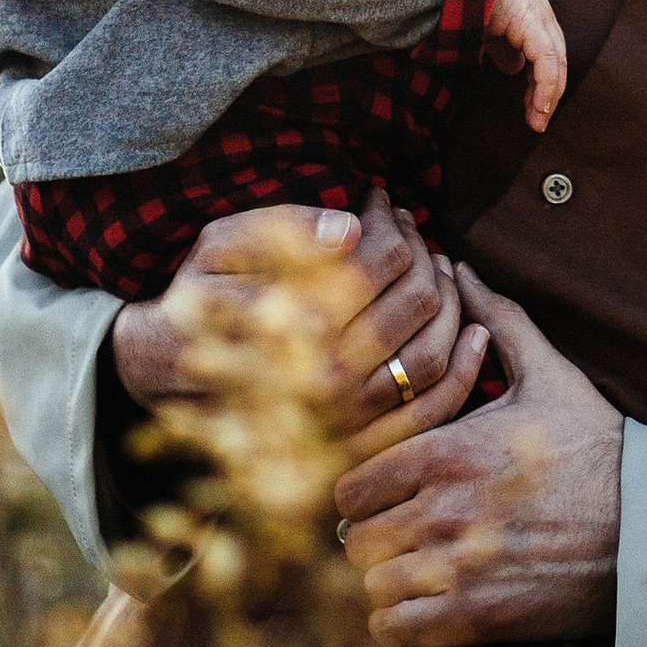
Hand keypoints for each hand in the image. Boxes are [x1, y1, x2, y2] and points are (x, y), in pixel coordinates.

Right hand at [109, 188, 490, 435]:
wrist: (170, 376)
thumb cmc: (198, 296)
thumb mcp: (219, 244)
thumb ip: (281, 228)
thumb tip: (350, 227)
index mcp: (291, 319)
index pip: (377, 261)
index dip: (392, 223)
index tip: (385, 202)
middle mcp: (321, 375)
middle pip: (414, 302)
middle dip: (425, 255)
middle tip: (415, 231)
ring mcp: (344, 417)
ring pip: (430, 354)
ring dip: (452, 305)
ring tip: (441, 269)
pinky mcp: (358, 443)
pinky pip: (431, 412)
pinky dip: (464, 372)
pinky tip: (476, 333)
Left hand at [333, 269, 621, 646]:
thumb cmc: (600, 447)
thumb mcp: (551, 374)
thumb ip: (499, 319)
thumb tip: (458, 265)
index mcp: (445, 451)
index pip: (351, 485)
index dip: (362, 495)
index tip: (385, 500)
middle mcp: (441, 510)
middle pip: (355, 540)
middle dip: (372, 540)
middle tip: (398, 539)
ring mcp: (459, 567)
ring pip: (372, 586)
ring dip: (388, 583)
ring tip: (415, 575)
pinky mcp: (480, 616)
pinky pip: (398, 632)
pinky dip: (402, 626)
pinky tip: (427, 610)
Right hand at [484, 0, 567, 132]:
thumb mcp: (486, 29)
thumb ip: (503, 48)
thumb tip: (516, 70)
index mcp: (532, 11)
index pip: (548, 52)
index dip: (543, 82)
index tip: (535, 109)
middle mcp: (541, 10)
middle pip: (557, 58)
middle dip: (550, 92)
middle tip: (538, 122)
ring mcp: (538, 12)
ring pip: (556, 60)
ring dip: (549, 94)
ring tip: (538, 121)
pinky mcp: (531, 19)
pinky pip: (546, 59)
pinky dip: (545, 84)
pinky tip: (540, 105)